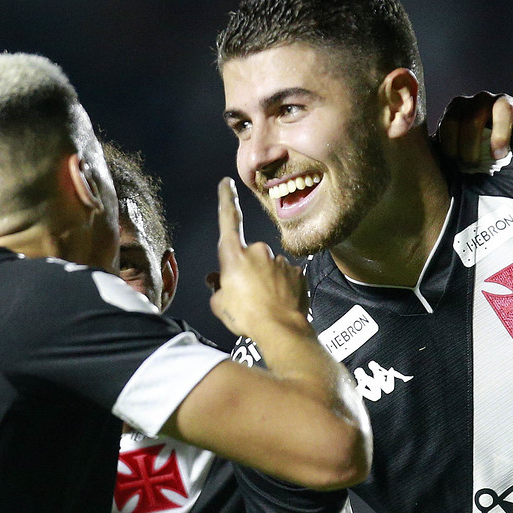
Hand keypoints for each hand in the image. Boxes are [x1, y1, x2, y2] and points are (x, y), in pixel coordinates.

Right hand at [207, 179, 308, 338]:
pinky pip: (285, 277)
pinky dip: (281, 288)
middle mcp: (258, 251)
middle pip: (249, 256)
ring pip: (268, 268)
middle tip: (244, 296)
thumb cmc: (246, 317)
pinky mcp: (296, 272)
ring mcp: (279, 261)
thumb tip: (216, 281)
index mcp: (234, 255)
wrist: (280, 329)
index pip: (228, 220)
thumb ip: (217, 288)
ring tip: (262, 304)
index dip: (226, 200)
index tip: (226, 183)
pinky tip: (278, 303)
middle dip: (246, 271)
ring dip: (264, 281)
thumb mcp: (219, 304)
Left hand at [433, 90, 512, 168]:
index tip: (454, 164)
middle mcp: (479, 101)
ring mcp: (503, 102)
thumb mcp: (442, 154)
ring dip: (500, 134)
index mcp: (457, 110)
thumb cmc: (463, 162)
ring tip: (499, 155)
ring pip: (502, 107)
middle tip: (471, 167)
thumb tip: (407, 144)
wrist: (487, 164)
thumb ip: (428, 147)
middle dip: (470, 144)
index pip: (451, 120)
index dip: (451, 143)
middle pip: (474, 115)